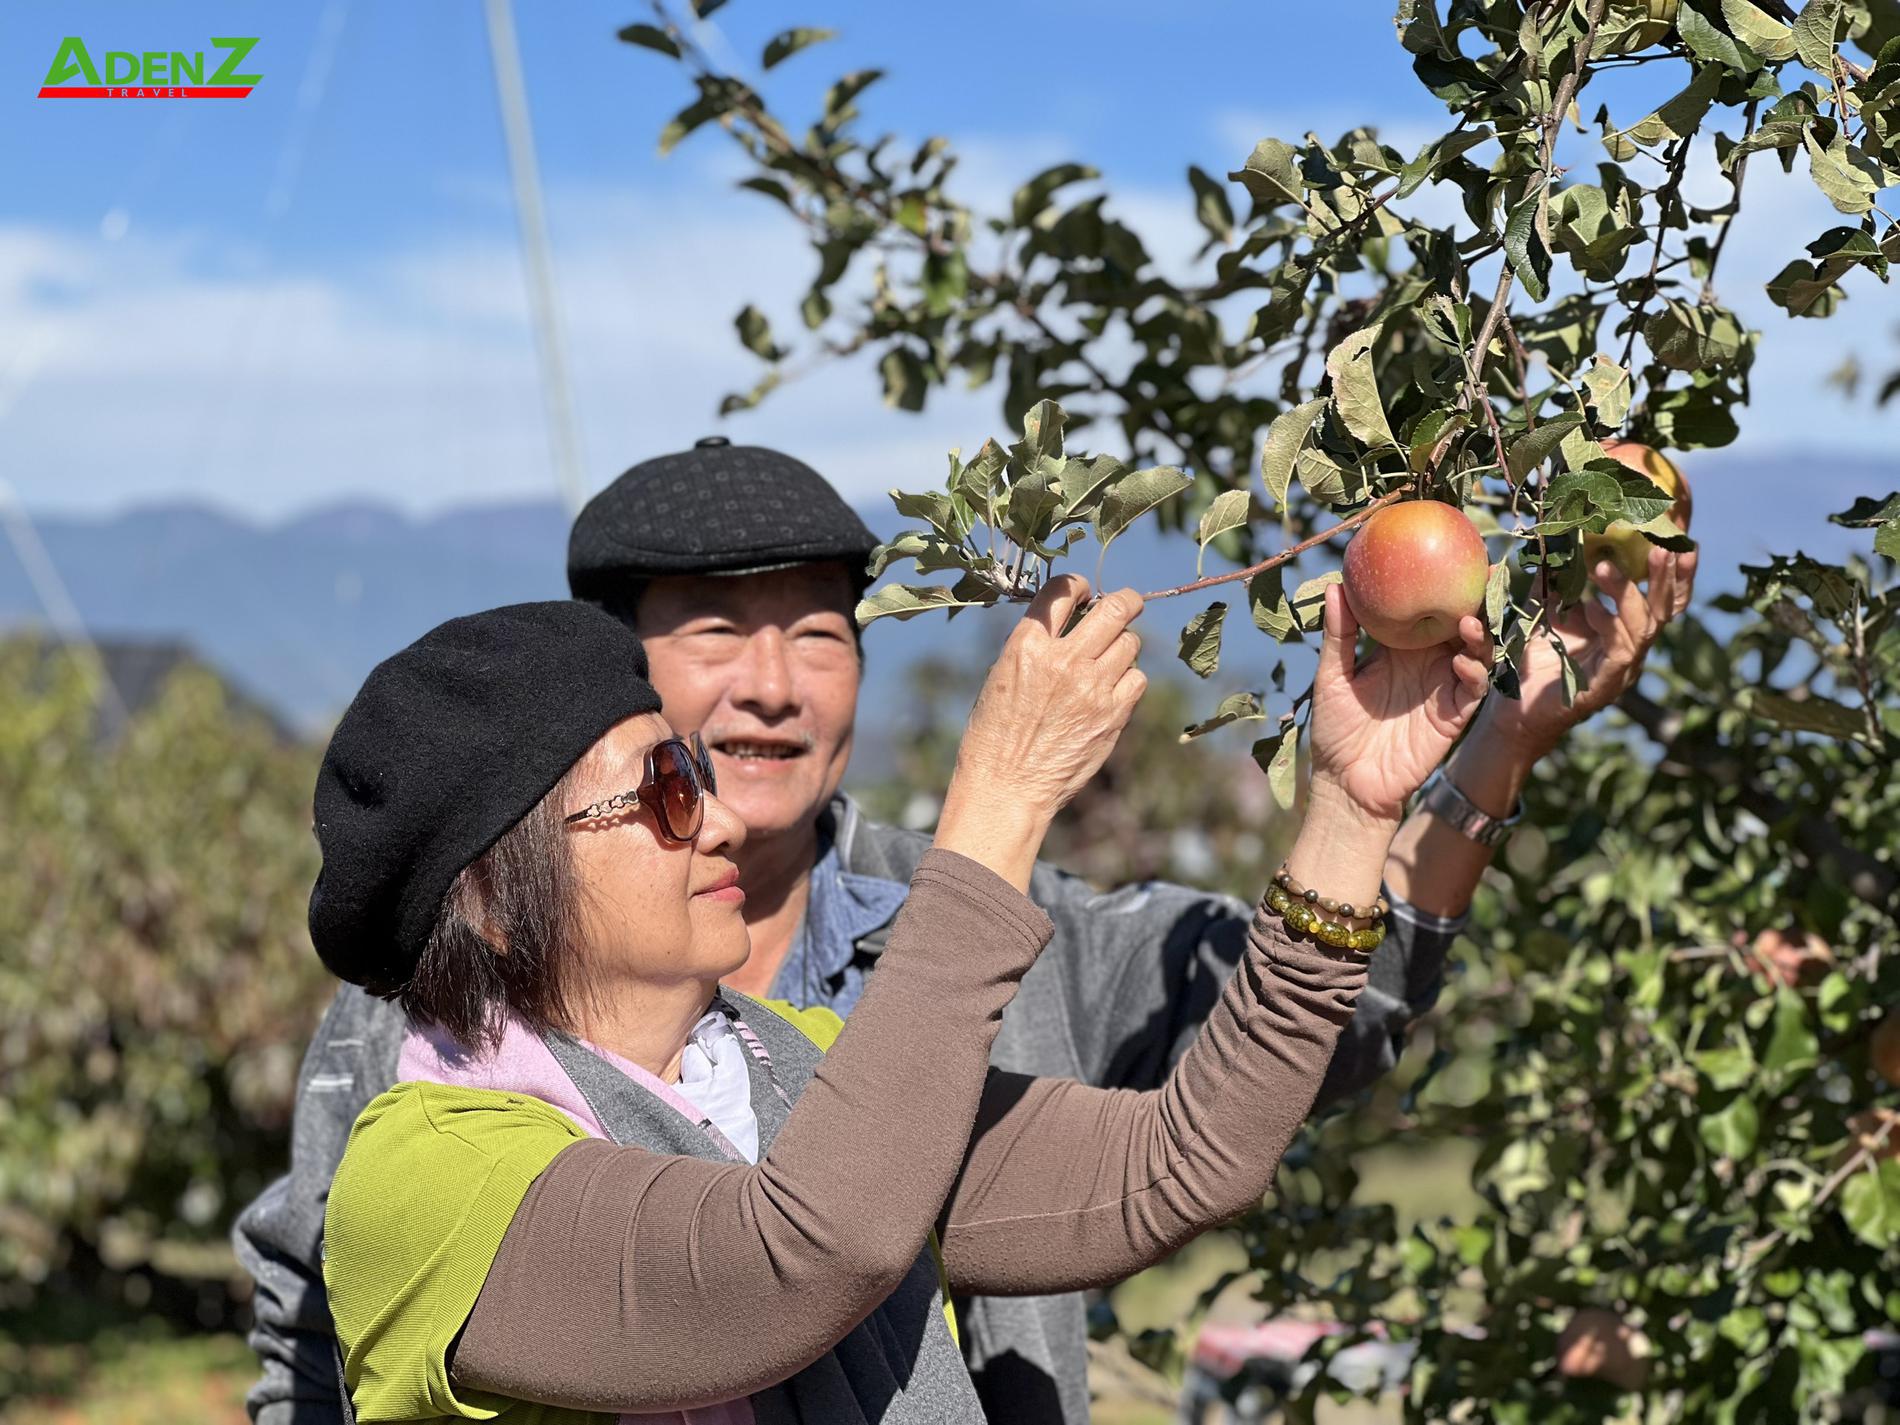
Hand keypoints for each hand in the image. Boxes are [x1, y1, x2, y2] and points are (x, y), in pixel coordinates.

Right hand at [935, 576, 1145, 889]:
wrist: (1007, 786)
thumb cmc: (996, 733)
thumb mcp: (1003, 675)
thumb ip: (1037, 645)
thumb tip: (1073, 621)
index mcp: (1027, 645)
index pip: (1063, 589)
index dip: (1079, 585)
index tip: (1085, 592)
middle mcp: (1063, 660)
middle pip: (1115, 608)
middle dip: (1126, 600)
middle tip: (1127, 603)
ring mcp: (1093, 687)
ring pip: (1130, 642)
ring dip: (1122, 645)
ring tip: (1107, 661)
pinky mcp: (1113, 715)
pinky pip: (1137, 678)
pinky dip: (1128, 680)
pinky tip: (1110, 691)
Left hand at [1306, 583, 1492, 826]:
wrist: (1347, 783)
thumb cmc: (1335, 729)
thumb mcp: (1332, 676)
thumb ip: (1339, 635)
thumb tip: (1334, 585)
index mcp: (1401, 648)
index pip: (1428, 608)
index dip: (1443, 583)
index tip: (1452, 552)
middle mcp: (1428, 663)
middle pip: (1462, 624)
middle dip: (1477, 599)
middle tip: (1483, 572)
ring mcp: (1444, 688)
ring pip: (1476, 652)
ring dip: (1479, 635)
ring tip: (1468, 621)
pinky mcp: (1453, 716)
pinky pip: (1474, 689)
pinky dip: (1475, 671)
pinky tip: (1466, 659)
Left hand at [1474, 546, 1696, 763]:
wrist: (1514, 709)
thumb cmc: (1535, 659)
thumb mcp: (1546, 610)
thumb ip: (1554, 579)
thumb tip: (1553, 538)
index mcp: (1626, 629)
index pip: (1663, 598)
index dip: (1676, 573)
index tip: (1680, 542)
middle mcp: (1632, 648)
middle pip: (1665, 610)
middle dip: (1666, 578)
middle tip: (1662, 549)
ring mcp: (1623, 668)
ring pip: (1643, 627)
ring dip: (1628, 594)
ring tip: (1604, 567)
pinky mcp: (1606, 686)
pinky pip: (1619, 652)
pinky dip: (1609, 626)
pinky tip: (1591, 607)